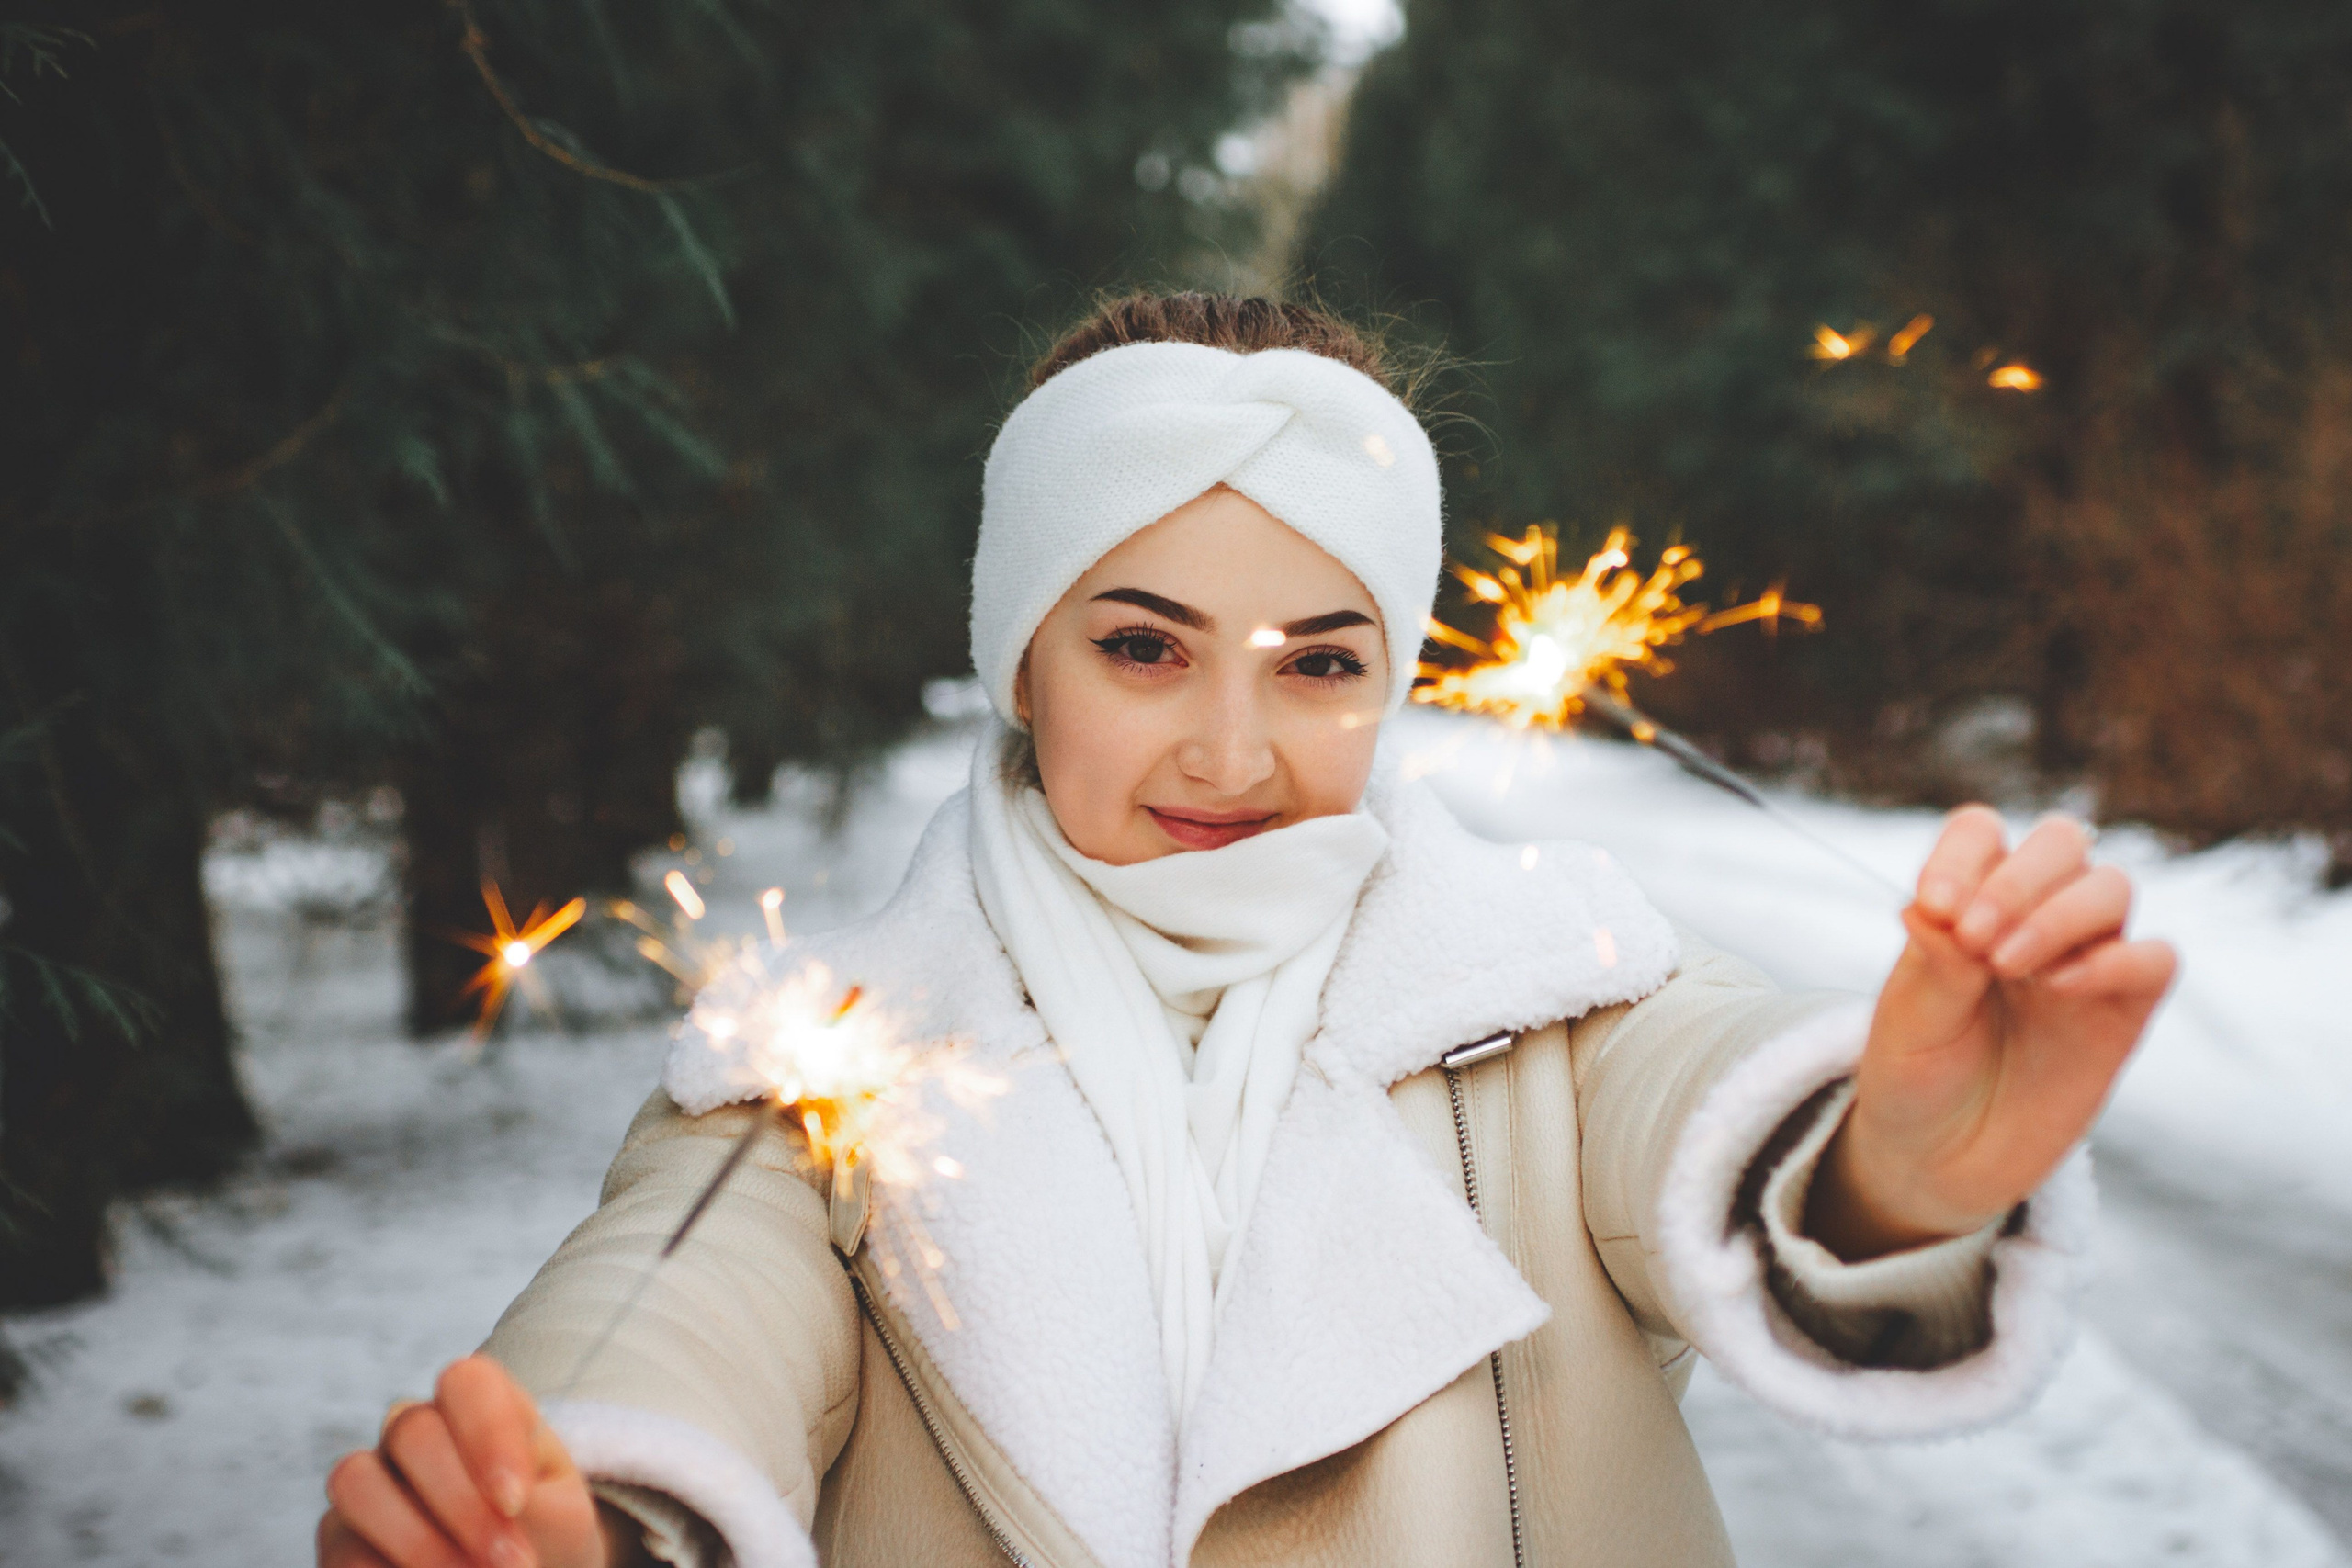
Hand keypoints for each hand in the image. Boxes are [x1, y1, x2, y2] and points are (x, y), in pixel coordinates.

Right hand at [318, 1355, 622, 1567]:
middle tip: (510, 1562)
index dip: (486, 1434)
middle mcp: (416, 1431)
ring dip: (416, 1540)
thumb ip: (533, 1507)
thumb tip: (493, 1519)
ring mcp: (374, 1479)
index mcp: (482, 1406)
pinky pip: (343, 1548)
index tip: (515, 1501)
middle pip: (411, 1431)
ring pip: (355, 1480)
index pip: (466, 1381)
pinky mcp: (343, 1537)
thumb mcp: (561, 1517)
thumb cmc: (547, 1534)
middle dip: (461, 1504)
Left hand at [1806, 806, 2176, 1259]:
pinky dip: (2116, 960)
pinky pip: (2153, 960)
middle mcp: (2031, 920)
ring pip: (2110, 889)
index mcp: (1967, 904)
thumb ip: (1933, 963)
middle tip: (1975, 936)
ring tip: (2005, 965)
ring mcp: (2082, 963)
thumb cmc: (1914, 1077)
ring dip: (2058, 914)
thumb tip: (1929, 904)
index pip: (1980, 834)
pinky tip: (2062, 988)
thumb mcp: (1906, 1021)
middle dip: (2019, 877)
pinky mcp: (2120, 1015)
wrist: (1936, 1161)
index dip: (1963, 853)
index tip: (1935, 904)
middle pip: (2061, 844)